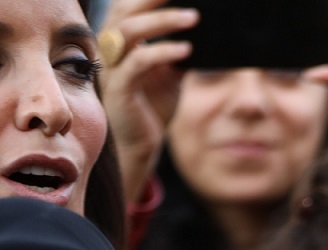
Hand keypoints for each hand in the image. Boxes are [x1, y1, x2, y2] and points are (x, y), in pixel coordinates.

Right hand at [98, 0, 197, 203]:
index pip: (129, 6)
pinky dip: (163, 52)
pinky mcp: (120, 88)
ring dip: (163, 22)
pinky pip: (138, 62)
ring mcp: (112, 67)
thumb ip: (179, 49)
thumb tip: (202, 29)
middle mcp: (111, 48)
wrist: (141, 143)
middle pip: (125, 10)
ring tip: (193, 18)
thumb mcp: (171, 72)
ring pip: (130, 32)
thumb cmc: (153, 104)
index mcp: (120, 40)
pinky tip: (187, 51)